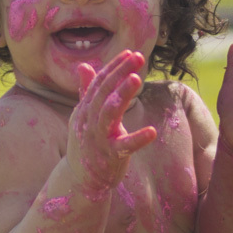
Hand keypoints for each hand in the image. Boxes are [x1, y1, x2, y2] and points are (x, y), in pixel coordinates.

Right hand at [66, 51, 156, 196]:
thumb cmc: (86, 144)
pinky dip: (138, 139)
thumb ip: (86, 91)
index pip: (99, 82)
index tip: (130, 52)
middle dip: (120, 73)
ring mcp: (98, 139)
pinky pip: (124, 146)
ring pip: (108, 113)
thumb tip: (84, 66)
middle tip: (138, 57)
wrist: (80, 180)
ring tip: (137, 78)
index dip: (114, 67)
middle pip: (103, 92)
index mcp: (85, 109)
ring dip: (122, 94)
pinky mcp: (110, 157)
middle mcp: (89, 121)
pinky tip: (152, 131)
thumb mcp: (85, 116)